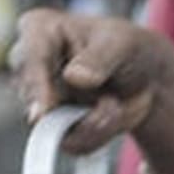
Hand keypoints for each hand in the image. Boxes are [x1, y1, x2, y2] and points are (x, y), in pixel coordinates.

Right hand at [10, 9, 173, 153]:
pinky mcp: (54, 127)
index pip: (29, 57)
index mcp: (38, 30)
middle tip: (113, 104)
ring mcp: (39, 99)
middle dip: (77, 110)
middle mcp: (30, 66)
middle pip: (34, 99)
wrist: (143, 79)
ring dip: (92, 124)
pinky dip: (97, 136)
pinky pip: (71, 144)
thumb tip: (74, 77)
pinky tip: (110, 117)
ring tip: (116, 105)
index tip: (42, 112)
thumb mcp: (121, 44)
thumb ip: (99, 58)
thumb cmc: (125, 49)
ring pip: (54, 128)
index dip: (35, 85)